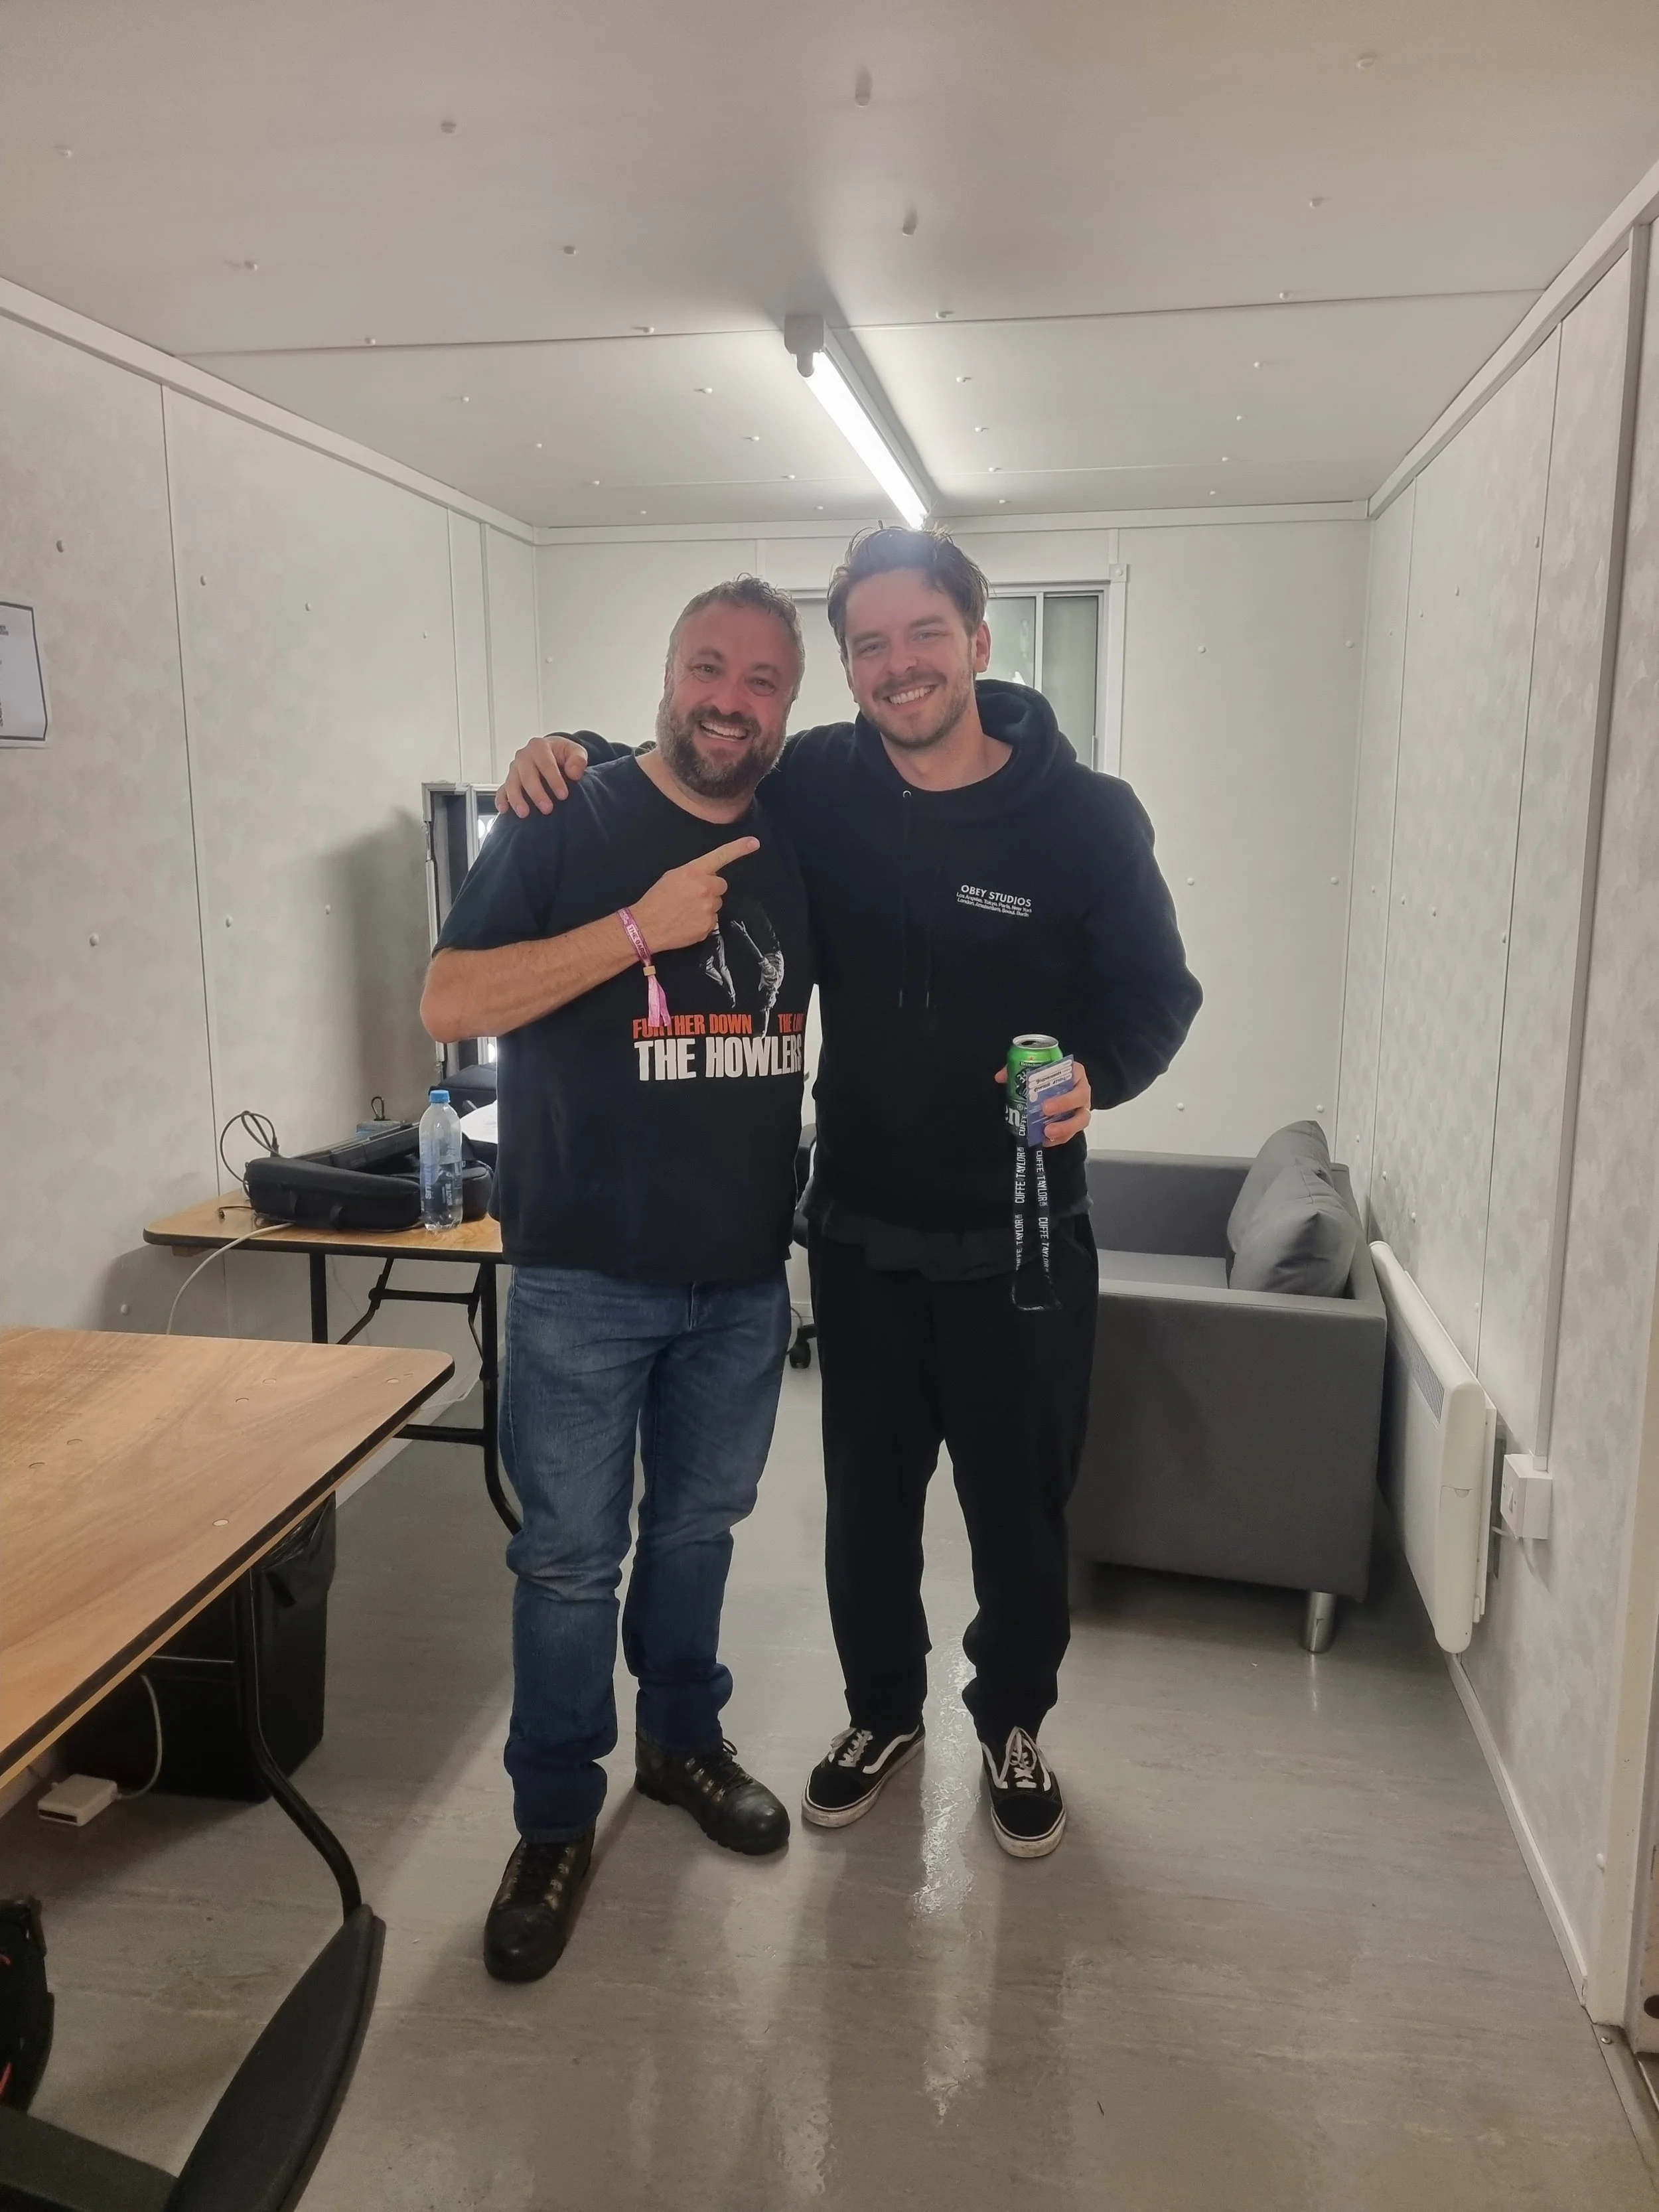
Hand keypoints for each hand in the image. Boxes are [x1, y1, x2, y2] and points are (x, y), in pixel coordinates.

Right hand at [498, 733, 588, 815]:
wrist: (551, 756)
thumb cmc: (563, 755)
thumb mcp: (575, 752)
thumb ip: (578, 759)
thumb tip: (574, 773)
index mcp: (539, 746)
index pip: (546, 764)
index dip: (554, 780)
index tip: (563, 795)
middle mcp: (523, 757)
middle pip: (527, 775)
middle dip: (536, 793)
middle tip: (547, 809)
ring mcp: (514, 769)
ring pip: (512, 784)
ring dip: (517, 799)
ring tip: (524, 814)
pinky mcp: (509, 781)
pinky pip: (502, 790)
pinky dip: (501, 800)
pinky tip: (504, 810)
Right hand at [629, 838, 759, 952]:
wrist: (646, 926)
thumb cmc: (656, 899)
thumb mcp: (672, 877)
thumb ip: (693, 874)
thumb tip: (707, 878)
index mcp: (694, 871)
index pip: (720, 856)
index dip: (738, 849)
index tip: (754, 843)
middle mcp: (705, 888)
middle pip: (721, 886)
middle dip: (711, 890)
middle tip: (693, 897)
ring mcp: (709, 908)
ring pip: (717, 904)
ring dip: (706, 906)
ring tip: (687, 911)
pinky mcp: (709, 926)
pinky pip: (712, 921)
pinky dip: (703, 922)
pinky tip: (687, 923)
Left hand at [993, 1057, 1092, 1143]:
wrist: (1059, 1087)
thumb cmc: (1048, 1077)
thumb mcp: (1034, 1070)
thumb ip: (1018, 1071)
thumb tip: (999, 1077)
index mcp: (1075, 1073)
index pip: (1076, 1074)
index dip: (1063, 1080)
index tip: (1046, 1098)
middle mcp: (1082, 1090)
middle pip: (1080, 1098)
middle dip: (1064, 1105)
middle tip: (1045, 1111)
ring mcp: (1082, 1108)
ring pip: (1082, 1119)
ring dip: (1065, 1127)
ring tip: (1047, 1133)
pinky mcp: (1077, 1123)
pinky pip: (1073, 1133)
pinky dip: (1060, 1139)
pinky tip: (1046, 1141)